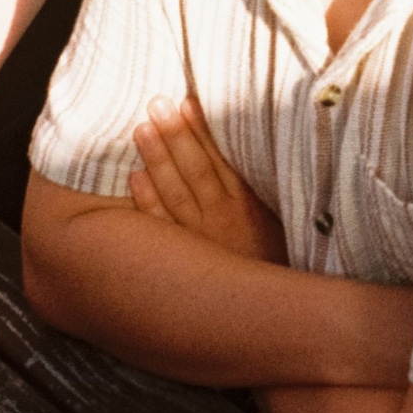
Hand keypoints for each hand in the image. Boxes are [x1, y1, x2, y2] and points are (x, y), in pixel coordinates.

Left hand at [130, 95, 287, 264]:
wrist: (267, 310)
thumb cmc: (275, 257)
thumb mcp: (278, 219)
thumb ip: (261, 186)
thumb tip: (251, 142)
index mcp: (249, 205)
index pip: (222, 159)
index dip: (203, 130)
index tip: (187, 102)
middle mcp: (223, 218)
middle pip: (195, 170)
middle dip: (176, 135)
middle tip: (156, 104)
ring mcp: (201, 238)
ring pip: (174, 193)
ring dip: (157, 160)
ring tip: (141, 129)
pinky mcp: (185, 257)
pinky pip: (162, 226)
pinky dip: (147, 201)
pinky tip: (134, 177)